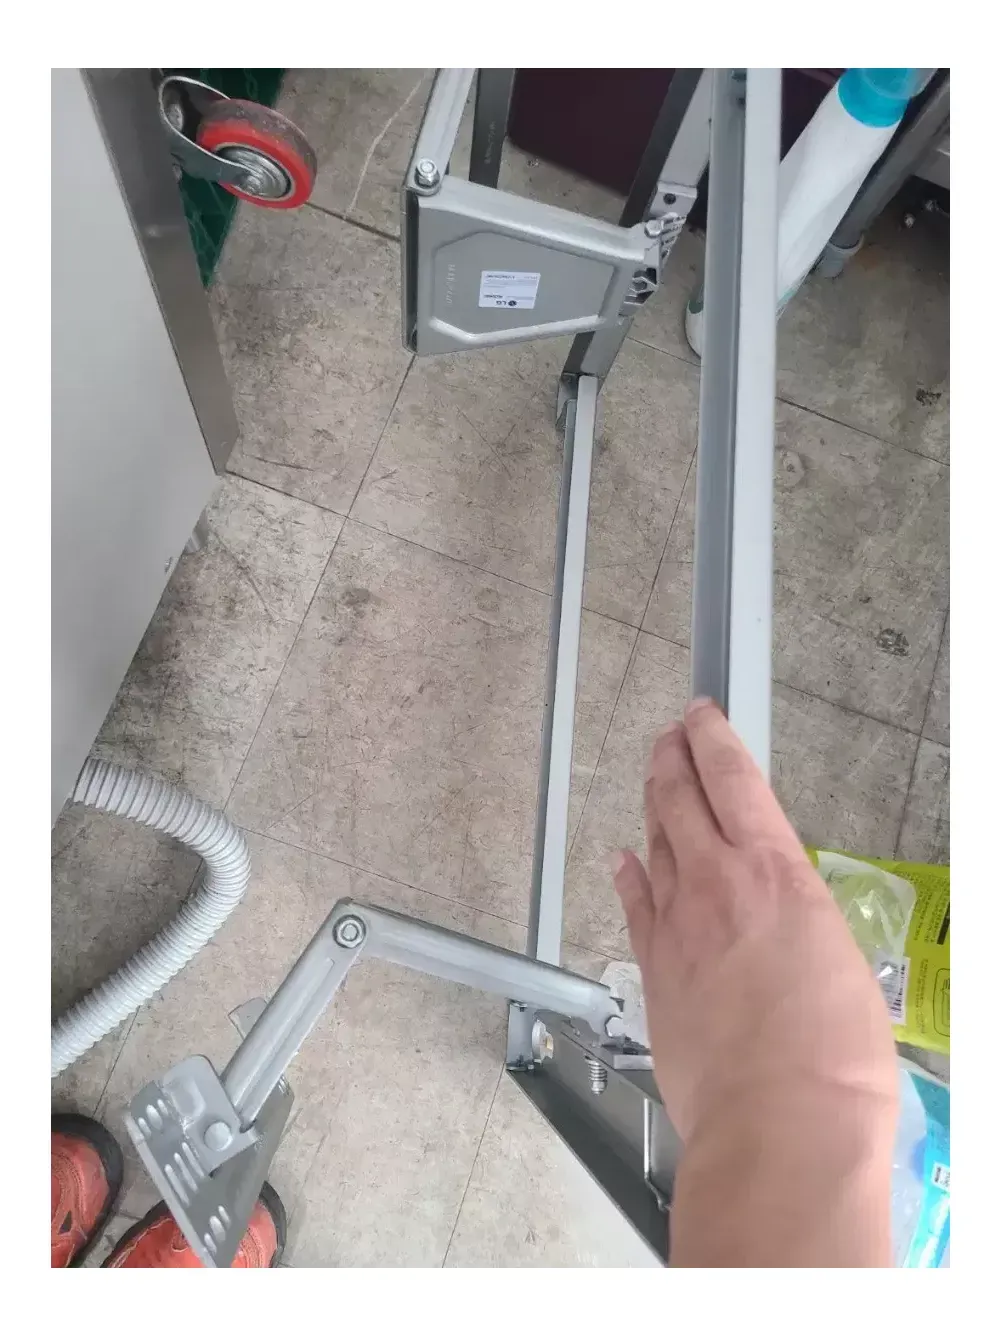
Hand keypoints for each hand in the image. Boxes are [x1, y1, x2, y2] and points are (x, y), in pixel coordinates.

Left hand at [612, 698, 897, 1139]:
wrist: (780, 1125)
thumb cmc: (835, 1057)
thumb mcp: (842, 961)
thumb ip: (799, 920)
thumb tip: (781, 919)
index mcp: (776, 874)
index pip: (734, 780)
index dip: (711, 738)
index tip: (700, 713)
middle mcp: (717, 885)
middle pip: (678, 800)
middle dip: (670, 758)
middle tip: (668, 735)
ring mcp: (675, 925)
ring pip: (653, 845)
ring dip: (651, 808)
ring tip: (653, 783)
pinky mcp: (652, 970)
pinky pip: (632, 904)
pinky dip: (627, 874)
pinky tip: (622, 860)